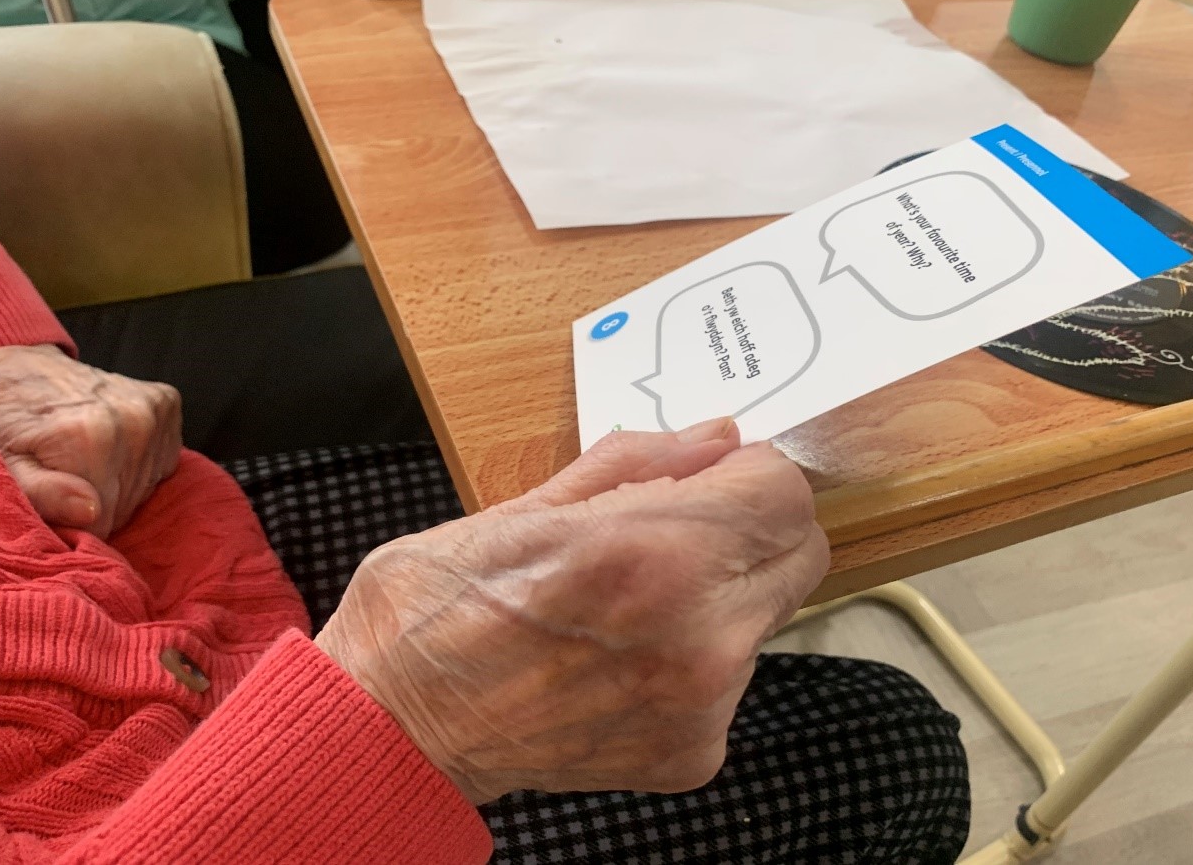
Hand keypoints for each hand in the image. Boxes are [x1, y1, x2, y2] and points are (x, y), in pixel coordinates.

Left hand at [0, 345, 181, 537]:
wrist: (11, 366)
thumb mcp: (0, 466)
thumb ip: (41, 494)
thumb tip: (90, 512)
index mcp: (91, 437)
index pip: (100, 522)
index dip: (68, 521)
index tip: (45, 497)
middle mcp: (134, 420)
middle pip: (124, 506)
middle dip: (92, 503)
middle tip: (58, 476)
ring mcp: (155, 410)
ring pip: (143, 488)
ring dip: (114, 485)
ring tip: (80, 459)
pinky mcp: (167, 403)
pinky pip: (163, 462)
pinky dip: (136, 462)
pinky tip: (108, 446)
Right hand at [316, 418, 829, 805]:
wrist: (393, 729)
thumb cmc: (433, 610)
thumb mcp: (521, 506)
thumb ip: (638, 465)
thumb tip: (716, 438)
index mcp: (652, 554)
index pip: (782, 490)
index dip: (749, 473)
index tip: (714, 478)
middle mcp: (696, 636)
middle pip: (798, 552)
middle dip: (751, 528)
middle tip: (681, 532)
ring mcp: (700, 704)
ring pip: (765, 617)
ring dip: (722, 596)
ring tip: (631, 606)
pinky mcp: (693, 754)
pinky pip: (732, 681)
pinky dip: (694, 661)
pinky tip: (621, 660)